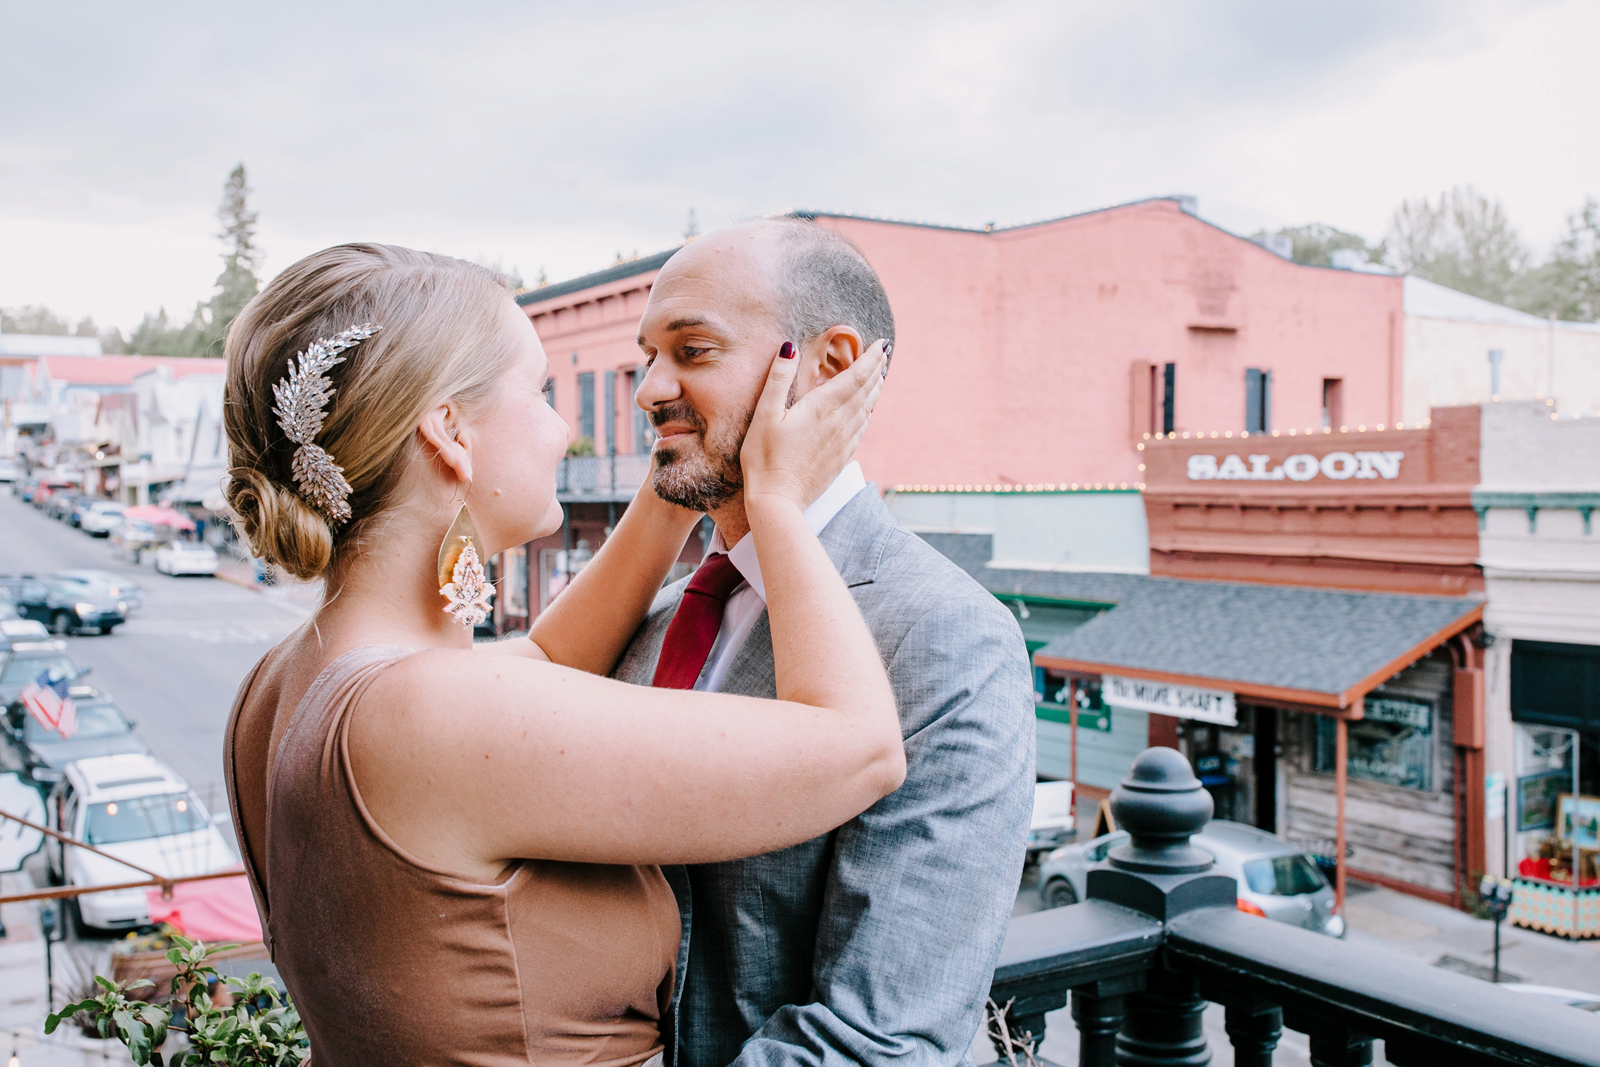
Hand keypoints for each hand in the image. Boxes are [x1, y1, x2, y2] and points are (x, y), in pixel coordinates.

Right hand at [741, 339, 886, 509]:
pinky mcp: (842, 457)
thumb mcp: (764, 413)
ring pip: (868, 409)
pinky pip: (862, 429)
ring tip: (880, 376)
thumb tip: (789, 347)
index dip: (871, 358)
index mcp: (823, 407)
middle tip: (884, 353)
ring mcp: (844, 441)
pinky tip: (867, 411)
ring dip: (875, 390)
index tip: (881, 344)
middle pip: (866, 390)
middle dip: (876, 369)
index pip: (856, 376)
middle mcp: (840, 423)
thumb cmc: (765, 457)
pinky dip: (868, 413)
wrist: (778, 499)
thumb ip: (778, 378)